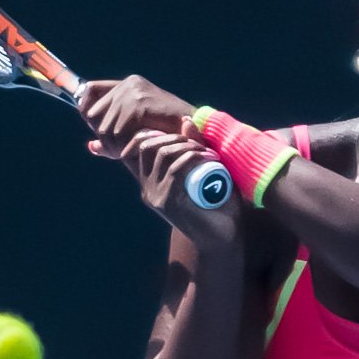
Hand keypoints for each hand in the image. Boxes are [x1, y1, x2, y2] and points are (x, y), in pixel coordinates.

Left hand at [79, 75, 196, 158]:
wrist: (196, 130)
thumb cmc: (170, 132)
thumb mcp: (137, 134)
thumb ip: (114, 138)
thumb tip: (91, 146)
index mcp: (127, 84)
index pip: (90, 91)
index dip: (89, 112)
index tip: (97, 128)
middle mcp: (128, 84)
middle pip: (94, 114)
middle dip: (104, 136)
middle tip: (120, 149)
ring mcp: (133, 92)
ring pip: (105, 127)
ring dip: (114, 145)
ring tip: (130, 151)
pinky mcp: (139, 104)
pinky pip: (117, 132)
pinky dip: (123, 146)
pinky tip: (135, 150)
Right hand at [121, 130, 242, 248]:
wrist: (224, 237)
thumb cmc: (217, 203)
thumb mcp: (205, 169)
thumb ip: (194, 147)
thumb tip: (186, 121)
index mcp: (151, 180)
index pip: (134, 149)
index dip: (150, 132)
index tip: (181, 130)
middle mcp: (147, 188)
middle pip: (147, 146)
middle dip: (174, 137)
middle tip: (201, 144)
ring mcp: (155, 196)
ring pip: (162, 155)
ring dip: (187, 146)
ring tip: (209, 153)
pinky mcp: (167, 203)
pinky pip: (174, 170)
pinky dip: (192, 158)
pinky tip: (209, 159)